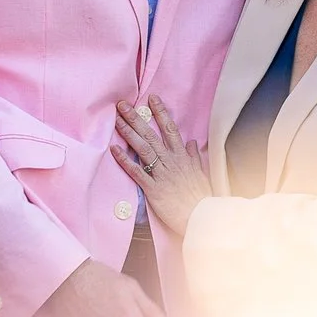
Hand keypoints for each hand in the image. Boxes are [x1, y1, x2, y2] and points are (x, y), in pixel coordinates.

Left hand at [112, 95, 211, 237]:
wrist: (201, 217)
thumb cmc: (201, 197)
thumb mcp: (201, 173)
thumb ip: (194, 157)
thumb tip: (191, 142)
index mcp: (182, 156)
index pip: (170, 129)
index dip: (160, 113)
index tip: (152, 99)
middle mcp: (171, 161)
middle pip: (151, 135)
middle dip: (136, 118)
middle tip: (123, 105)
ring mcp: (161, 174)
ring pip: (143, 149)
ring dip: (129, 133)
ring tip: (117, 120)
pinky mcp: (153, 188)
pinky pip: (137, 172)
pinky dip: (125, 160)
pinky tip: (114, 149)